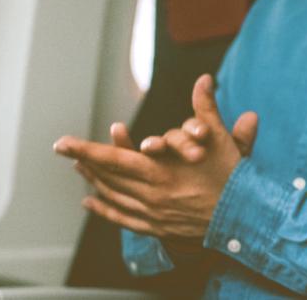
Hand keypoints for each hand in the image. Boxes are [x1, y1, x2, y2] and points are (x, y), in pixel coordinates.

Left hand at [54, 75, 248, 241]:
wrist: (244, 217)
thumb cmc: (232, 176)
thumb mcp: (220, 139)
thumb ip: (207, 108)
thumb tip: (204, 79)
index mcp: (161, 171)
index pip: (113, 158)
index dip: (86, 149)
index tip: (62, 142)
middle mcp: (151, 194)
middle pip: (107, 177)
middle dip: (84, 161)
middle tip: (65, 150)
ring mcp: (152, 213)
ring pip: (113, 196)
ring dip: (94, 181)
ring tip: (80, 168)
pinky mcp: (157, 227)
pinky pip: (122, 218)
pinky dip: (104, 209)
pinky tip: (91, 202)